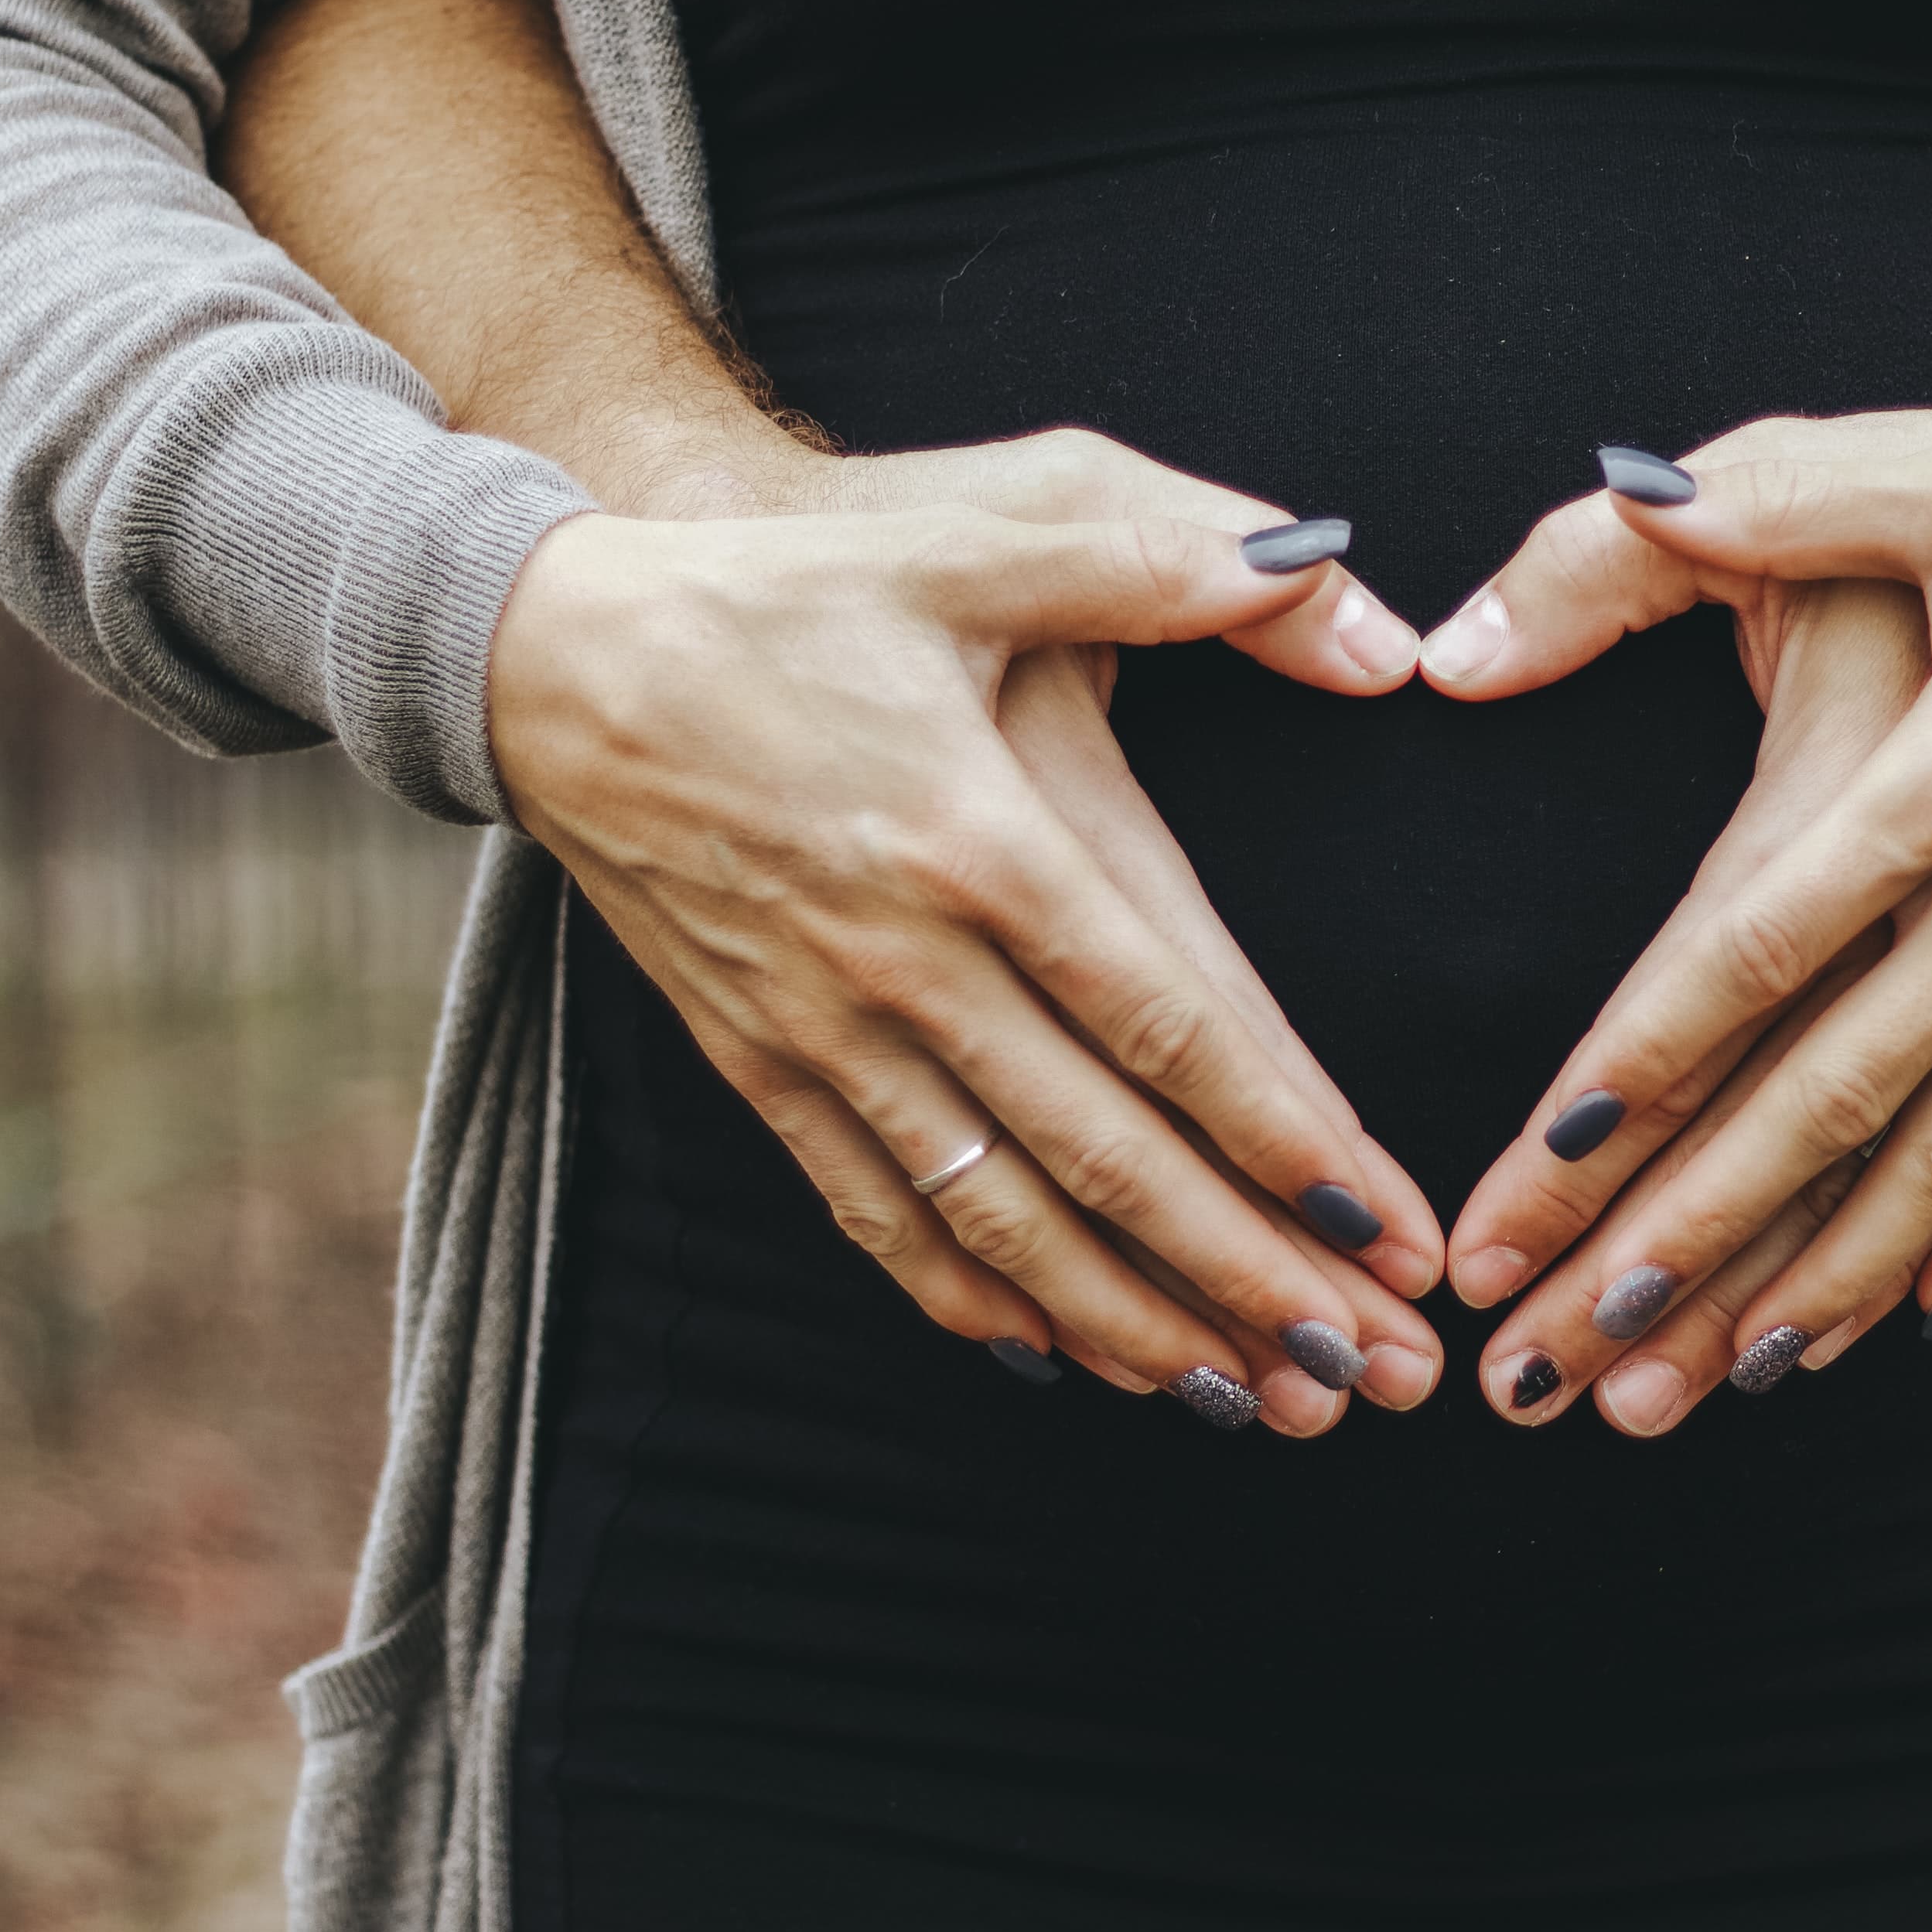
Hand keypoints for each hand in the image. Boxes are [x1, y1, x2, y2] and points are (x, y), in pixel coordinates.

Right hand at [490, 489, 1449, 1435]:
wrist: (548, 655)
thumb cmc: (784, 592)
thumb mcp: (979, 532)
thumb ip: (1169, 559)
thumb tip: (1348, 598)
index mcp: (978, 840)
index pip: (1165, 1026)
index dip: (1282, 1141)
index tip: (1382, 1231)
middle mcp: (905, 962)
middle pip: (1105, 1158)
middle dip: (1245, 1278)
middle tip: (1367, 1372)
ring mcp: (823, 1028)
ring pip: (1000, 1219)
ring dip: (1131, 1322)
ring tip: (1248, 1398)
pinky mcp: (757, 1063)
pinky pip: (878, 1215)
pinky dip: (973, 1301)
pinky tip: (1060, 1358)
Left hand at [1430, 407, 1931, 1430]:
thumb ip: (1747, 505)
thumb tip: (1572, 546)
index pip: (1756, 950)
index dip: (1637, 1070)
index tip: (1532, 1178)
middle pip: (1827, 1096)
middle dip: (1684, 1238)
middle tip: (1562, 1357)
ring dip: (1815, 1283)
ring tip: (1694, 1387)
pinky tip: (1903, 1322)